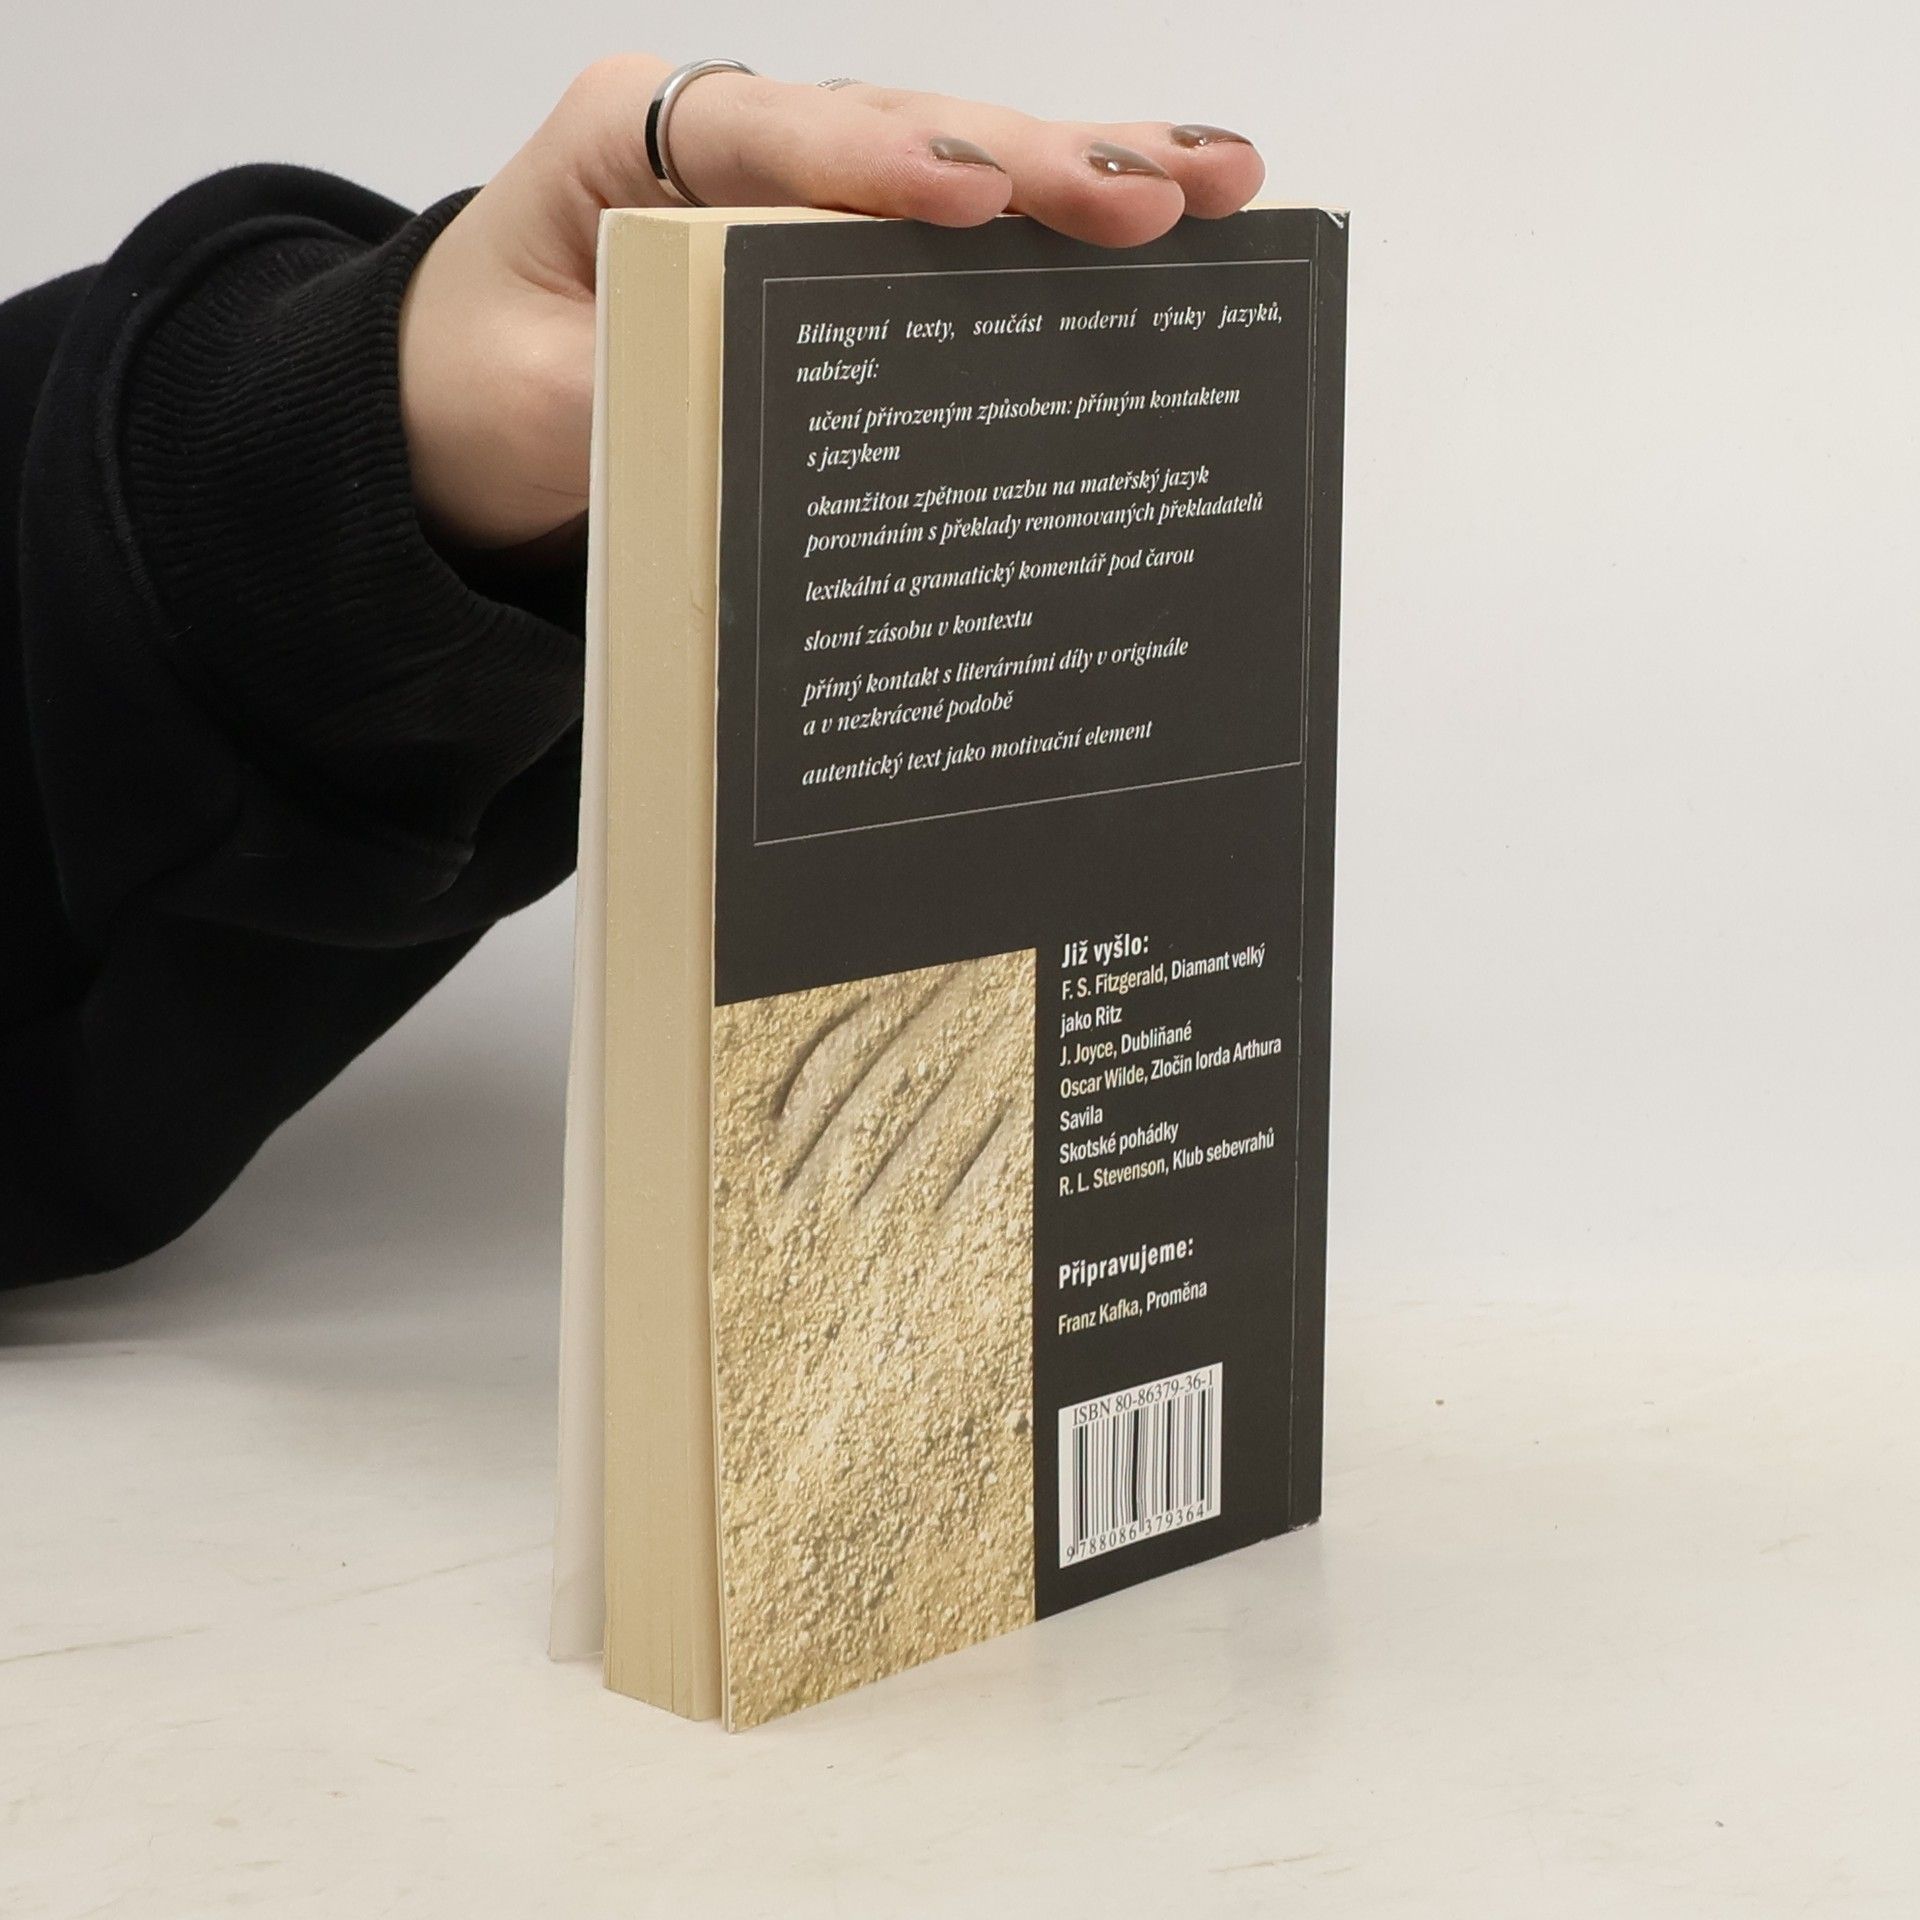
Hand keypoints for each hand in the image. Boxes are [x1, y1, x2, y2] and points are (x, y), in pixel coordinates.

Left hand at [398, 57, 1265, 550]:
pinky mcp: (841, 241)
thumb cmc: (481, 387)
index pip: (770, 136)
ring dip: (1085, 174)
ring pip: (953, 160)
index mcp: (628, 143)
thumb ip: (635, 400)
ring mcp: (799, 183)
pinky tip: (1169, 213)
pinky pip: (955, 228)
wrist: (455, 408)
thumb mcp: (532, 406)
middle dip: (1028, 163)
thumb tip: (765, 430)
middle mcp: (731, 140)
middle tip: (1154, 197)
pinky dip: (1055, 228)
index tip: (968, 195)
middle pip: (897, 131)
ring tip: (1219, 185)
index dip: (874, 162)